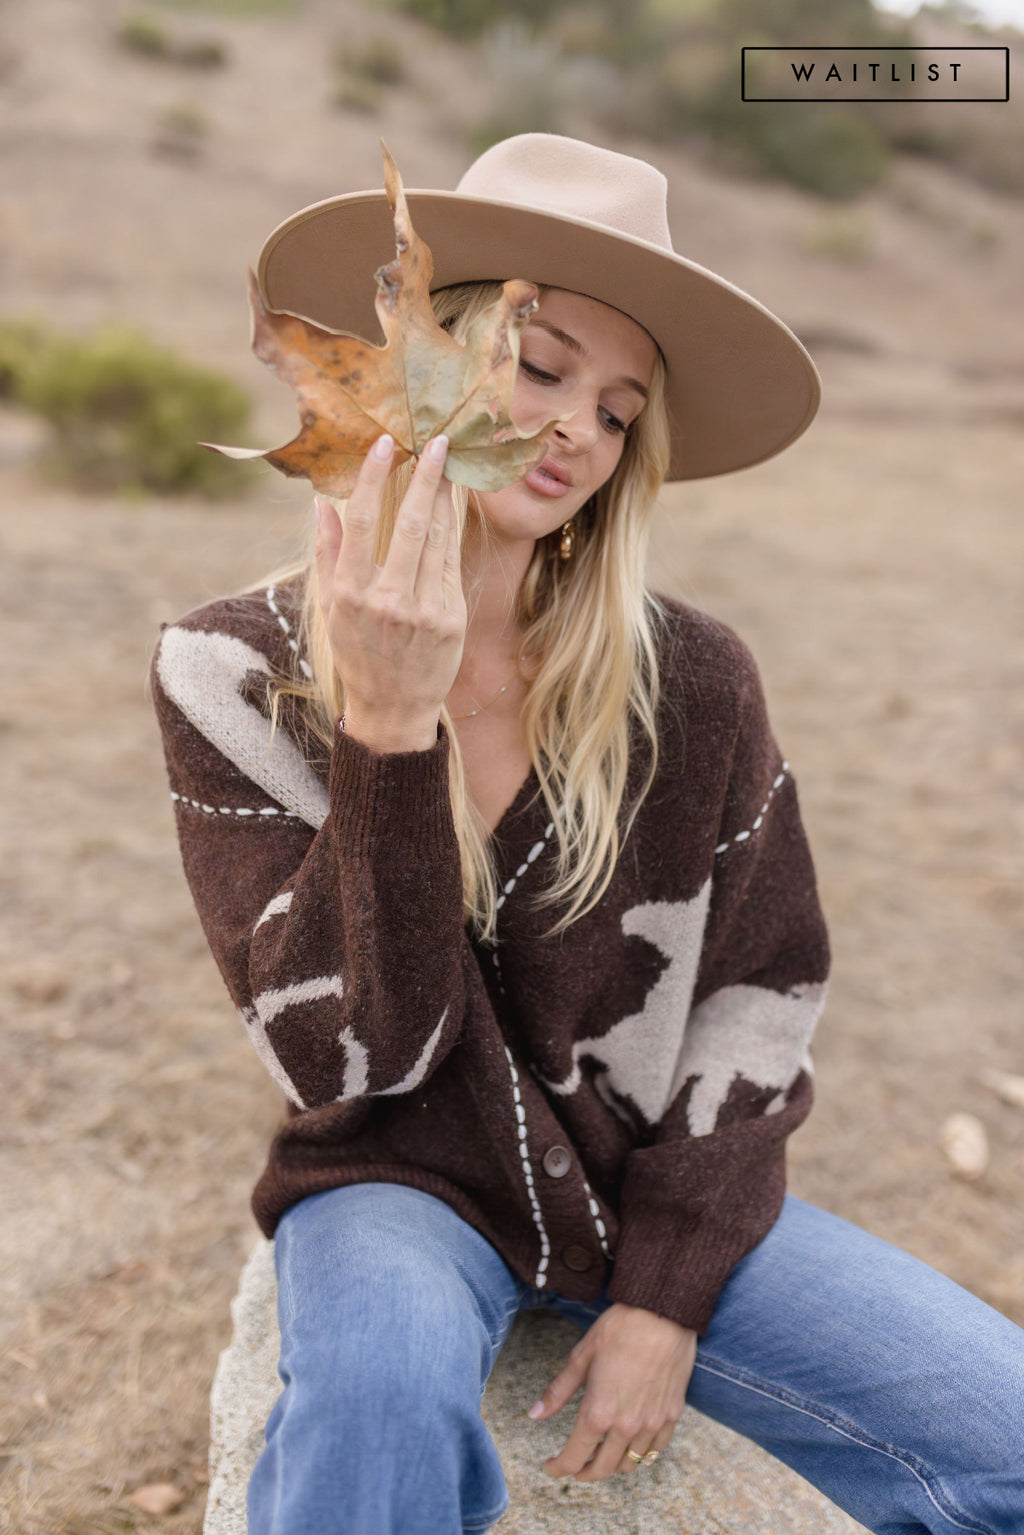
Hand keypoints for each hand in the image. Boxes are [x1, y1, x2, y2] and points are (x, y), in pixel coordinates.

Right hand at [314, 433, 466, 737]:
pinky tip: (453, 503)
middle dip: (426, 477)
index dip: (377, 478)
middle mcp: (388, 600)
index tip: (386, 444)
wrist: (393, 709)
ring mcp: (424, 611)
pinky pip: (452, 562)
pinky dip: (453, 529)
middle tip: (436, 441)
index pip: (365, 521)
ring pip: (437, 539)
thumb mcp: (330, 608)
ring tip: (447, 463)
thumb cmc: (358, 653)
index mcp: (351, 593)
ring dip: (444, 496)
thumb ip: (328, 553)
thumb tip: (322, 502)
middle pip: (411, 523)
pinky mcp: (452, 619)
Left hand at [528, 1302, 695, 1481]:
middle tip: (574, 1465)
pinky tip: (631, 1441)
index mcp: (598, 1412)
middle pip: (602, 1469)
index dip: (558, 1468)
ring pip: (630, 1464)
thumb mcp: (582, 1355)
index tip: (551, 1466)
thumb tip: (534, 1414)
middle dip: (584, 1473)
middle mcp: (626, 1426)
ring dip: (612, 1465)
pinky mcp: (672, 1416)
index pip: (574, 1458)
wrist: (664, 1312)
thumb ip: (559, 1391)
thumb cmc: (620, 1328)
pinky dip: (640, 1454)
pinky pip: (656, 1450)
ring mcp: (652, 1423)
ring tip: (601, 1453)